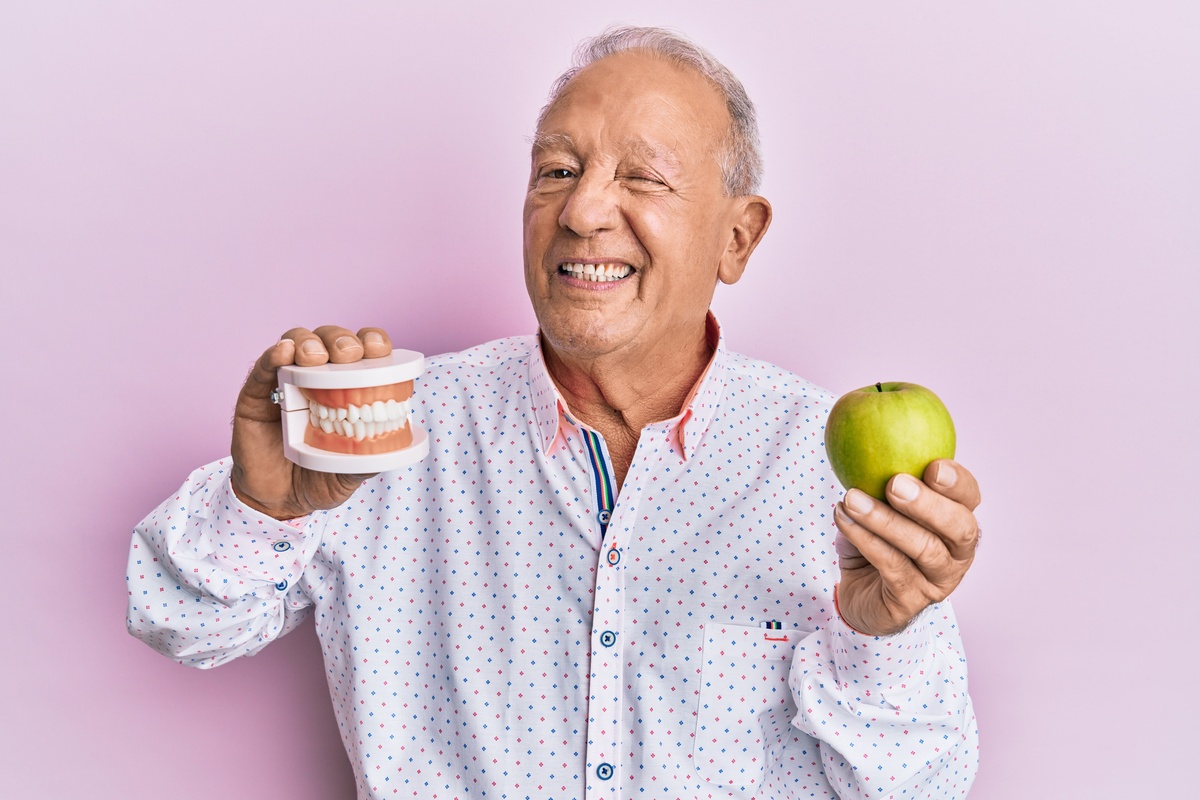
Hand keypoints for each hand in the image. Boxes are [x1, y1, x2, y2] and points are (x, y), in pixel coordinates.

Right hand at [230, 325, 392, 518]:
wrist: (278, 502)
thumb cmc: (318, 479)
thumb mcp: (351, 471)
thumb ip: (370, 456)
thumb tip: (396, 441)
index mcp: (348, 387)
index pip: (363, 351)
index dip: (372, 341)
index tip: (379, 349)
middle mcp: (317, 377)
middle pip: (331, 339)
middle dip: (342, 341)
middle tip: (348, 356)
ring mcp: (285, 381)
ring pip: (297, 343)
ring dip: (309, 342)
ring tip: (315, 357)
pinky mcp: (255, 394)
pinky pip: (263, 367)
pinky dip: (274, 355)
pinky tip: (284, 353)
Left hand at [833, 459, 981, 636]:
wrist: (861, 594)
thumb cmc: (878, 540)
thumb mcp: (883, 506)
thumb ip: (886, 477)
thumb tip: (867, 430)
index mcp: (958, 521)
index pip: (970, 497)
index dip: (958, 482)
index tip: (933, 465)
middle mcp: (958, 552)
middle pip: (959, 527)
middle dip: (928, 503)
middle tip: (895, 484)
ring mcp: (938, 580)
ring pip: (922, 548)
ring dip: (884, 520)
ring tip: (851, 499)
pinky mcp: (911, 600)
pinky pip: (892, 566)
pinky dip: (865, 539)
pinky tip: (844, 519)